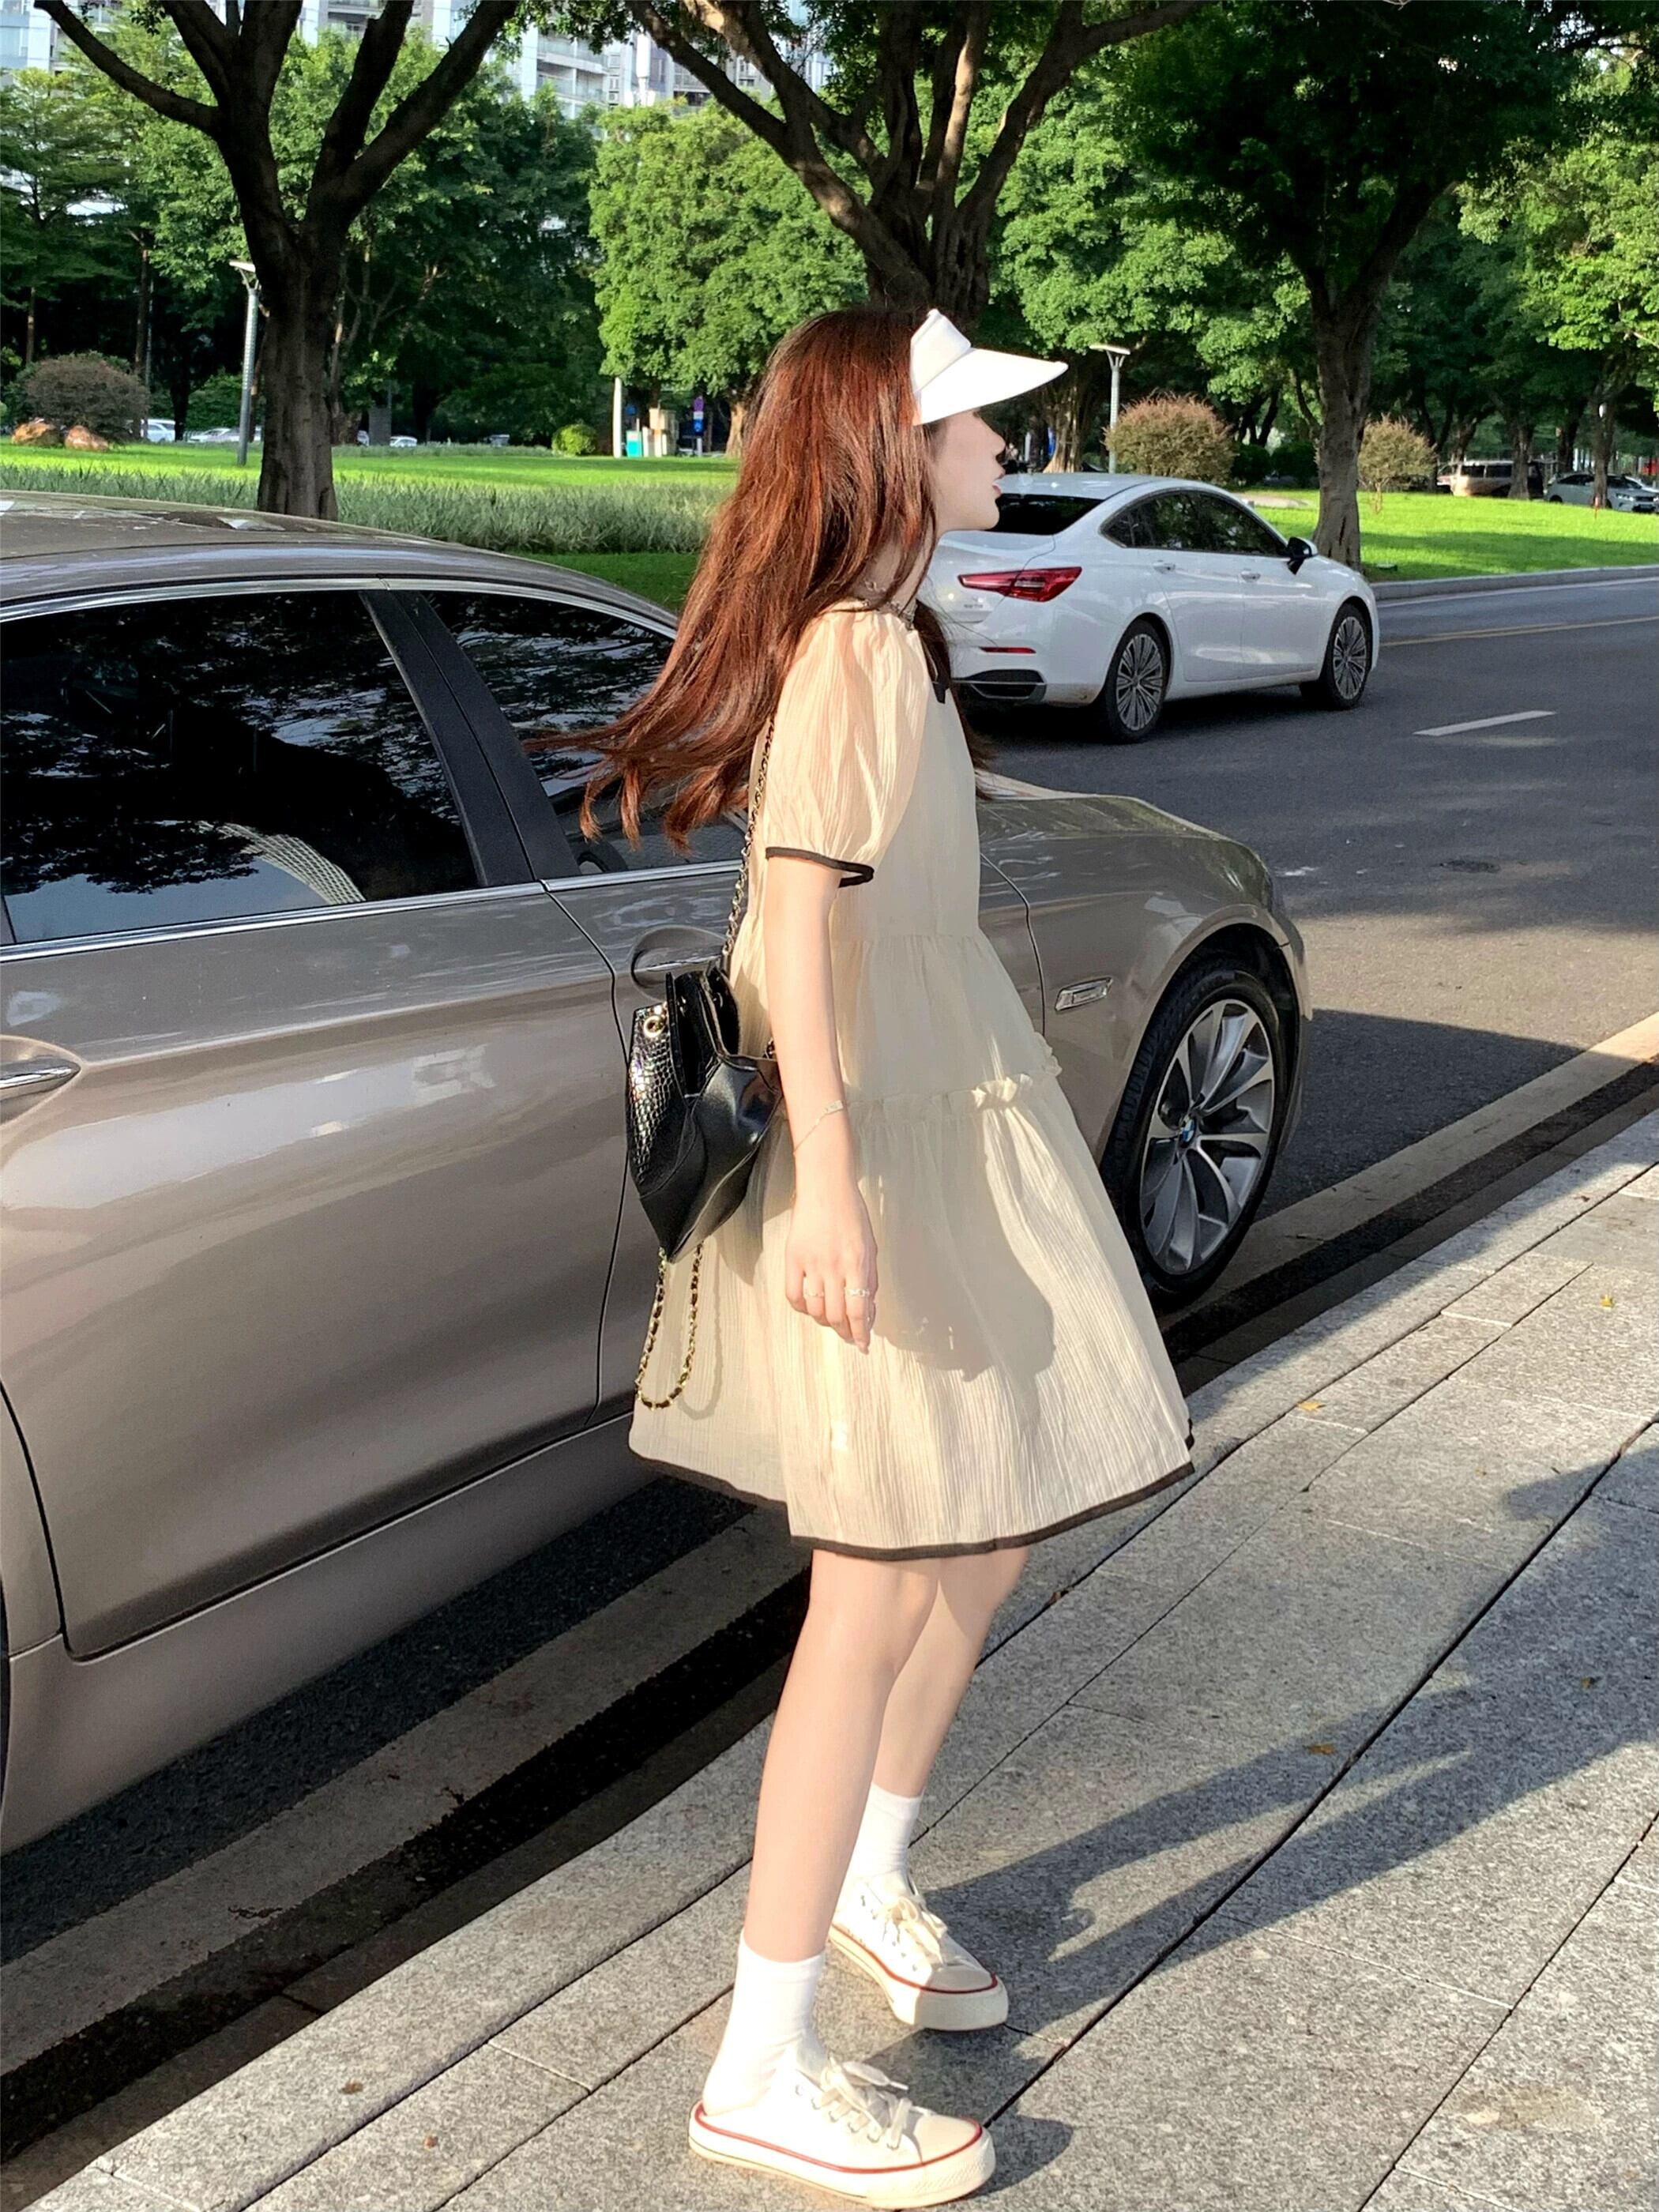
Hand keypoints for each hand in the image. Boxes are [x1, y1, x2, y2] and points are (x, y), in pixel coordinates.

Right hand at [785, 1162, 877, 1352]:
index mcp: (858, 1263)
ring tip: (831, 1321)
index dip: (861, 1333)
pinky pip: (793, 1296)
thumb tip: (868, 1311)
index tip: (863, 1345)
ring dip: (825, 1322)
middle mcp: (835, 1266)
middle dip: (845, 1332)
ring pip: (816, 1309)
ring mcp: (812, 1263)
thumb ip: (870, 1279)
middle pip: (837, 1315)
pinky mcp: (793, 1259)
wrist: (826, 1188)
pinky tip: (810, 1306)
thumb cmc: (852, 1215)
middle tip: (849, 1336)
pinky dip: (802, 1308)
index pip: (859, 1311)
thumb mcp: (870, 1247)